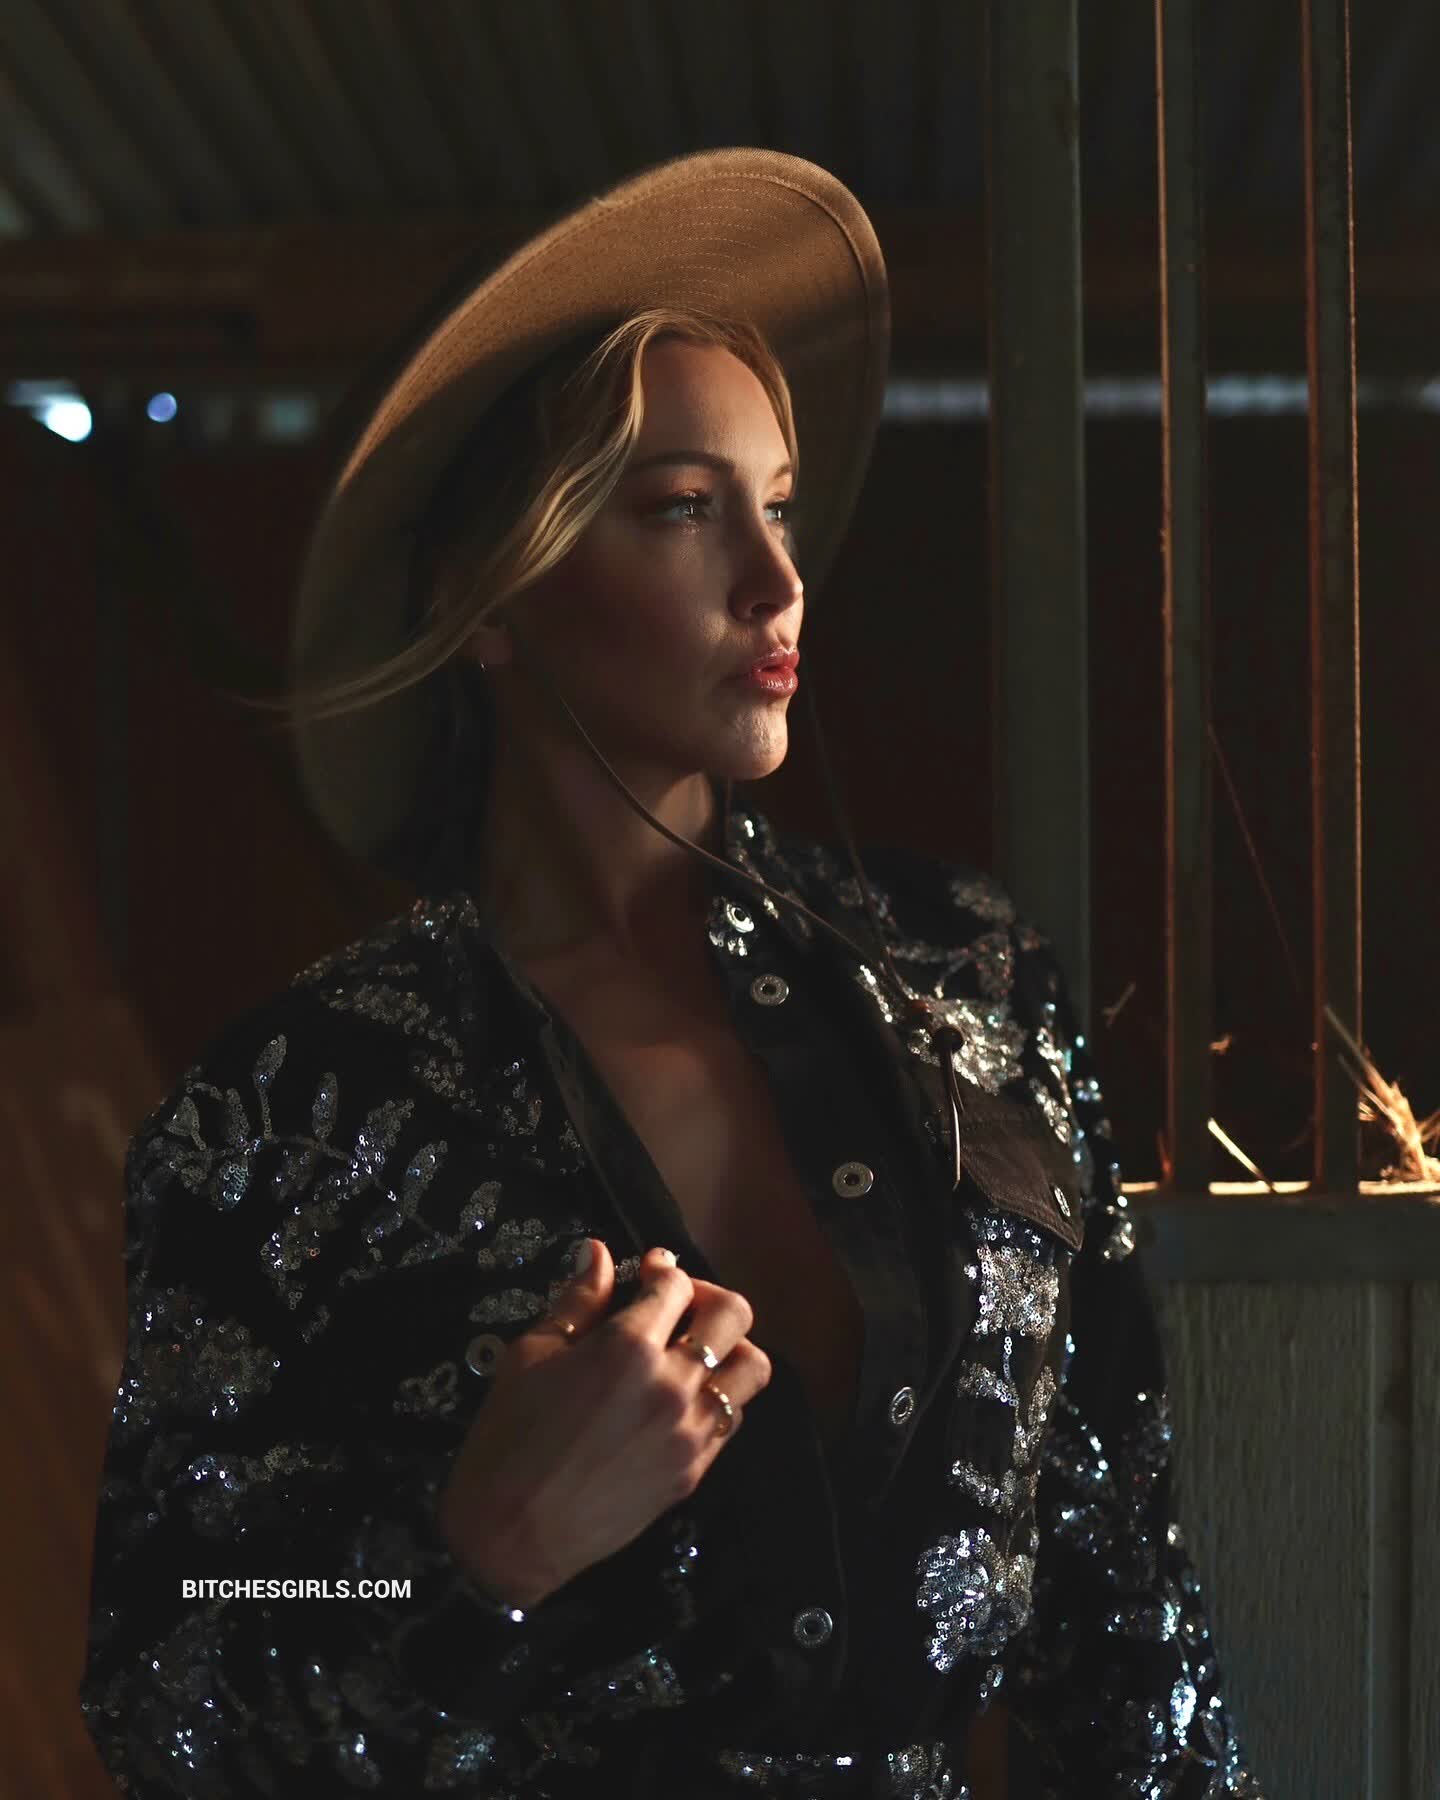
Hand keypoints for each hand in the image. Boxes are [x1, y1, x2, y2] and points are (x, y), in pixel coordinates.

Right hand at [436, 1239, 771, 1607]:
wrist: (511, 1535)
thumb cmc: (509, 1437)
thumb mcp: (531, 1355)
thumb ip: (577, 1300)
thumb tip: (597, 1252)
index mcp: (628, 1347)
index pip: (675, 1285)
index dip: (662, 1269)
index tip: (647, 1274)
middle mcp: (673, 1383)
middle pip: (732, 1315)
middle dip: (706, 1297)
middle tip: (675, 1306)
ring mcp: (691, 1431)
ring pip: (751, 1367)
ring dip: (728, 1346)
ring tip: (694, 1351)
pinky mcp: (695, 1470)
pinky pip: (733, 1417)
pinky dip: (719, 1395)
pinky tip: (685, 1397)